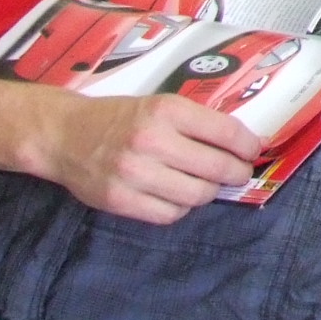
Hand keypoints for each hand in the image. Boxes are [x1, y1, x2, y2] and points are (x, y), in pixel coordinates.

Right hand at [37, 91, 261, 223]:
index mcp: (167, 111)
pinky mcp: (120, 200)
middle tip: (239, 174)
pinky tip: (179, 196)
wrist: (66, 135)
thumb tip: (241, 144)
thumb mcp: (161, 106)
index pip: (225, 132)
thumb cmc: (121, 119)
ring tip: (207, 185)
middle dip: (236, 174)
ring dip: (209, 192)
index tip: (254, 151)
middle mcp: (152, 140)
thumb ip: (197, 123)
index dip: (248, 146)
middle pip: (216, 168)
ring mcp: (134, 173)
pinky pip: (169, 214)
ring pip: (196, 195)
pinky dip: (181, 208)